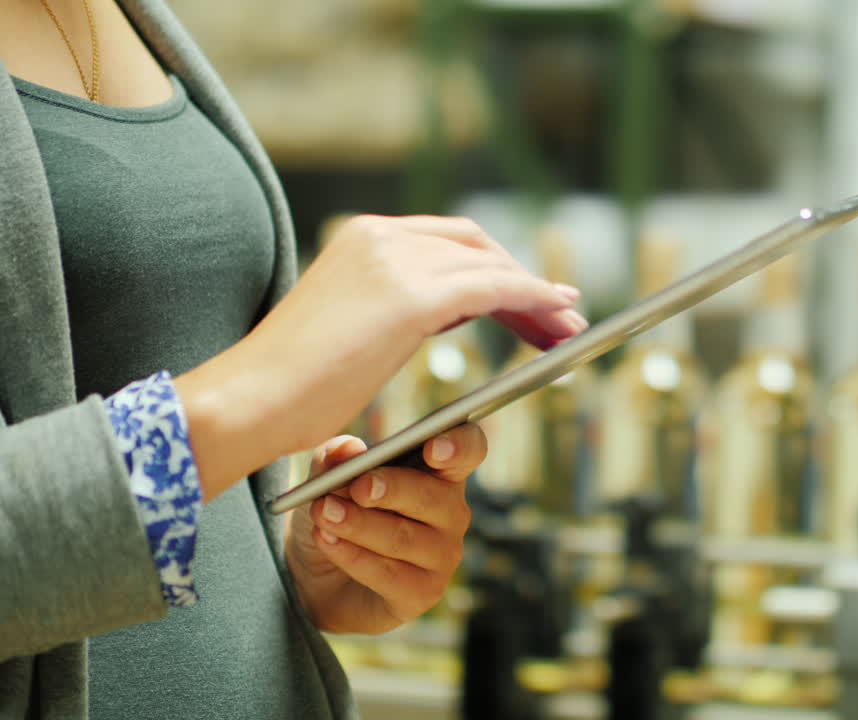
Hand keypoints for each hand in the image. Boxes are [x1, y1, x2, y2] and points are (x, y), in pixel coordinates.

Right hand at [175, 214, 586, 500]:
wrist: (251, 401)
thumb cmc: (293, 384)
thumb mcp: (353, 324)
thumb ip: (397, 305)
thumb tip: (446, 310)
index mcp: (364, 237)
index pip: (452, 241)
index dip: (499, 268)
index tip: (533, 299)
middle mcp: (381, 236)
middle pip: (479, 246)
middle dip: (526, 281)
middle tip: (563, 318)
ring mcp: (395, 261)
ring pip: (493, 266)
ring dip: (539, 296)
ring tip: (570, 329)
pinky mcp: (410, 297)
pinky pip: (493, 288)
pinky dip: (532, 298)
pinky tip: (556, 316)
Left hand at [286, 424, 481, 633]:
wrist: (317, 576)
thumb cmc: (338, 514)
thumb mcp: (327, 481)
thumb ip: (334, 459)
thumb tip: (347, 448)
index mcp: (440, 471)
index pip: (469, 449)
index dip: (460, 445)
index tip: (434, 447)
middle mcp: (451, 512)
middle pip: (432, 496)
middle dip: (392, 488)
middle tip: (357, 486)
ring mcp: (443, 555)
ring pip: (403, 537)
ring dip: (358, 524)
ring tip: (323, 512)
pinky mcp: (424, 593)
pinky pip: (389, 574)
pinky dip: (352, 556)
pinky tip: (327, 541)